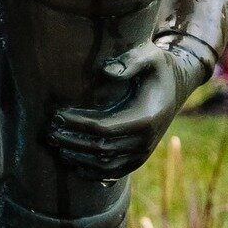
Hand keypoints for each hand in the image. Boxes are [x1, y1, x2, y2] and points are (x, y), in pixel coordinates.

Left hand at [46, 40, 208, 179]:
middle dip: (72, 142)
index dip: (78, 125)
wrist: (178, 86)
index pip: (104, 128)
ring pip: (106, 165)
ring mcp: (143, 152)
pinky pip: (115, 172)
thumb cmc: (159, 67)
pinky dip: (93, 172)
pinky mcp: (140, 157)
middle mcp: (145, 140)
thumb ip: (131, 61)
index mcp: (146, 117)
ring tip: (57, 146)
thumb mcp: (150, 55)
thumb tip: (106, 71)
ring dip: (79, 158)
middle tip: (49, 132)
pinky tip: (75, 164)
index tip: (57, 116)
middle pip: (101, 149)